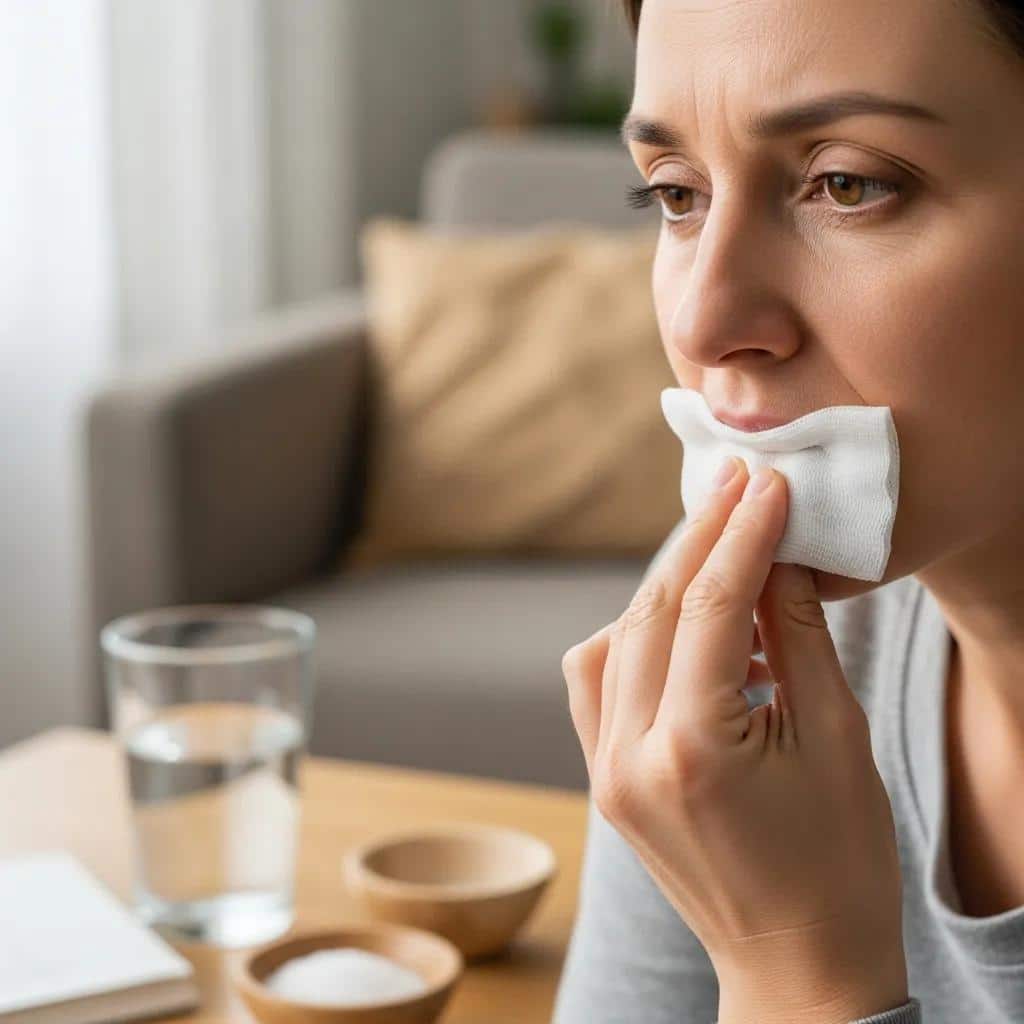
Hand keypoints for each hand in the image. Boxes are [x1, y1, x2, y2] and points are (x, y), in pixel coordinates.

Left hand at [561, 458, 908, 1023]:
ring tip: (717, 550)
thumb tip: (777, 556)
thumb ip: (798, 636)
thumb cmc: (838, 865)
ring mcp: (604, 771)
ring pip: (613, 638)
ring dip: (662, 586)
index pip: (708, 608)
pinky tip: (679, 622)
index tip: (767, 484)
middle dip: (697, 540)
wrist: (796, 965)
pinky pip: (597, 681)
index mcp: (691, 752)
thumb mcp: (838, 740)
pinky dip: (633, 635)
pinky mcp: (603, 778)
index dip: (741, 535)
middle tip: (736, 486)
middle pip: (650, 611)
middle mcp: (627, 758)